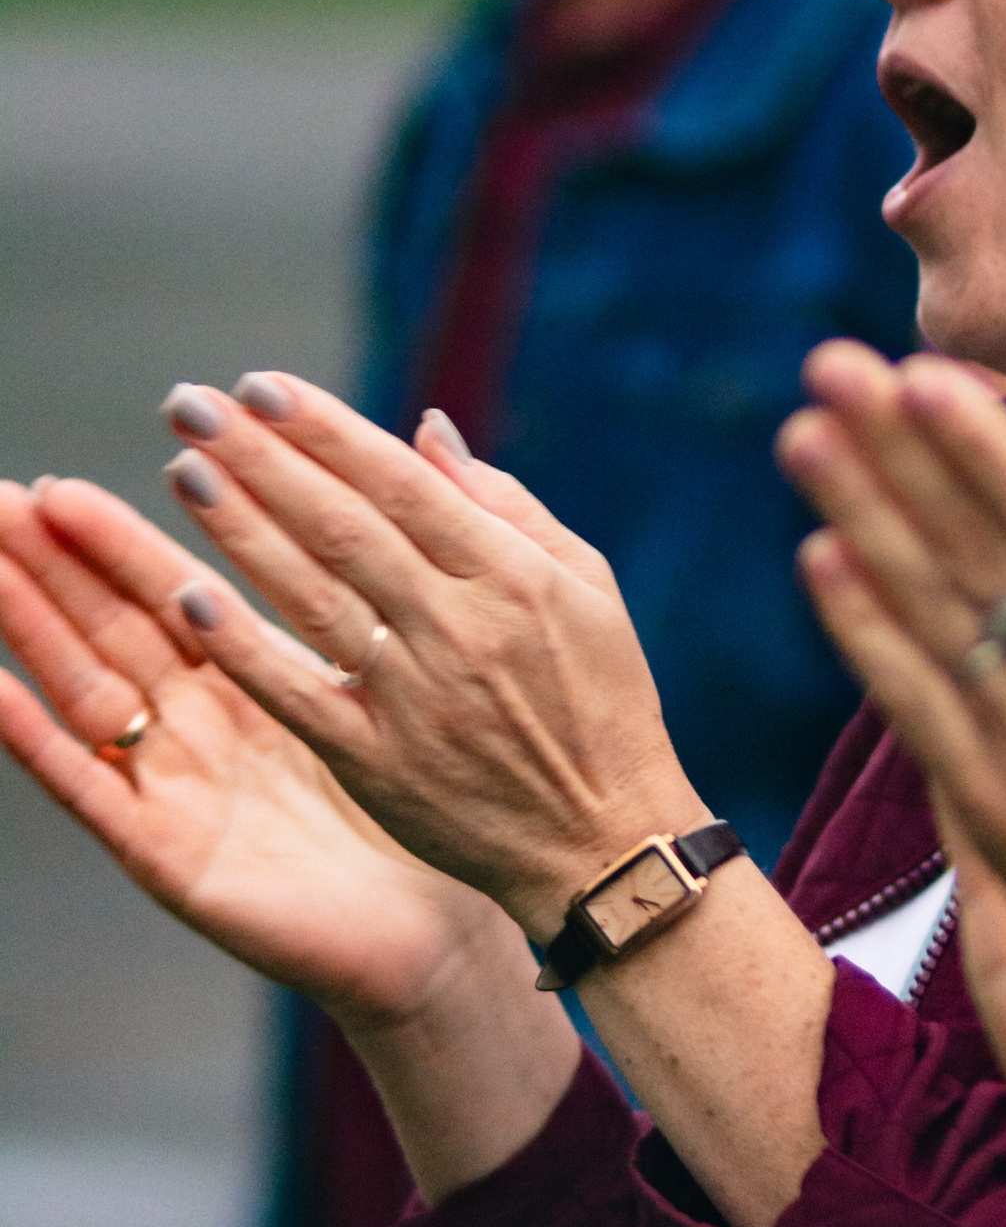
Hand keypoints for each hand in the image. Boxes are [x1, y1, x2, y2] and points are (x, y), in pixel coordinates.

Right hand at [0, 477, 512, 1031]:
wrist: (427, 935)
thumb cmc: (418, 815)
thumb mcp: (389, 692)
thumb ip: (367, 595)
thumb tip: (401, 472)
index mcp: (249, 684)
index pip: (171, 593)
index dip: (118, 540)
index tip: (58, 485)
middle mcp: (196, 728)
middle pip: (109, 629)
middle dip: (51, 562)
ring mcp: (173, 788)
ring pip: (85, 688)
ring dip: (29, 625)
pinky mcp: (165, 854)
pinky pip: (92, 790)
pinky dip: (38, 740)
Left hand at [147, 373, 697, 934]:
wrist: (600, 839)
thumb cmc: (601, 701)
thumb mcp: (587, 586)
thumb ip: (504, 504)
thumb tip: (424, 429)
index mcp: (510, 574)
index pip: (399, 483)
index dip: (325, 431)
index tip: (260, 386)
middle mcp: (457, 626)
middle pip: (340, 525)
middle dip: (260, 458)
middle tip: (188, 404)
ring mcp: (412, 695)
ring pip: (309, 595)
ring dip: (239, 528)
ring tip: (183, 469)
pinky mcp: (375, 761)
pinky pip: (296, 693)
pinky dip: (243, 646)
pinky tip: (189, 597)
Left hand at [779, 345, 1005, 1072]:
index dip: (986, 446)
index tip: (925, 376)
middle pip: (973, 546)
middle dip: (898, 451)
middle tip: (831, 365)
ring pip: (928, 610)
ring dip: (860, 518)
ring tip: (803, 436)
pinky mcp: (993, 810)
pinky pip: (912, 705)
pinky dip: (863, 634)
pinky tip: (818, 564)